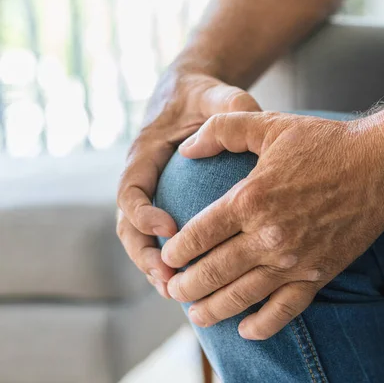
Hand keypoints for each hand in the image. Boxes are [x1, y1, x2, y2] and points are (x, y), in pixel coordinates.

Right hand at [116, 66, 260, 297]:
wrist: (193, 98)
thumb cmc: (204, 96)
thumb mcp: (217, 94)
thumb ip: (231, 105)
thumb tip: (251, 120)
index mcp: (144, 153)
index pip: (130, 189)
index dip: (142, 212)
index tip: (169, 227)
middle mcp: (142, 179)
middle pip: (128, 226)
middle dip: (144, 255)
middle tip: (168, 279)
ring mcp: (152, 195)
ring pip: (141, 240)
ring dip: (154, 268)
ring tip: (177, 292)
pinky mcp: (166, 205)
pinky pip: (161, 239)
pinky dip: (171, 262)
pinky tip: (196, 280)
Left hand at [162, 111, 383, 339]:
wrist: (380, 168)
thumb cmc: (325, 144)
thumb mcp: (270, 125)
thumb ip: (223, 130)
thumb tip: (186, 148)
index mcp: (251, 199)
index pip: (199, 235)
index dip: (177, 251)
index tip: (168, 257)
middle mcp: (269, 236)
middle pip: (213, 272)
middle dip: (185, 285)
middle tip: (172, 289)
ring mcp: (294, 260)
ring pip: (242, 296)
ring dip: (212, 309)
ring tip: (195, 315)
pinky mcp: (317, 274)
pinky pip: (286, 309)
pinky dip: (263, 325)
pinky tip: (246, 330)